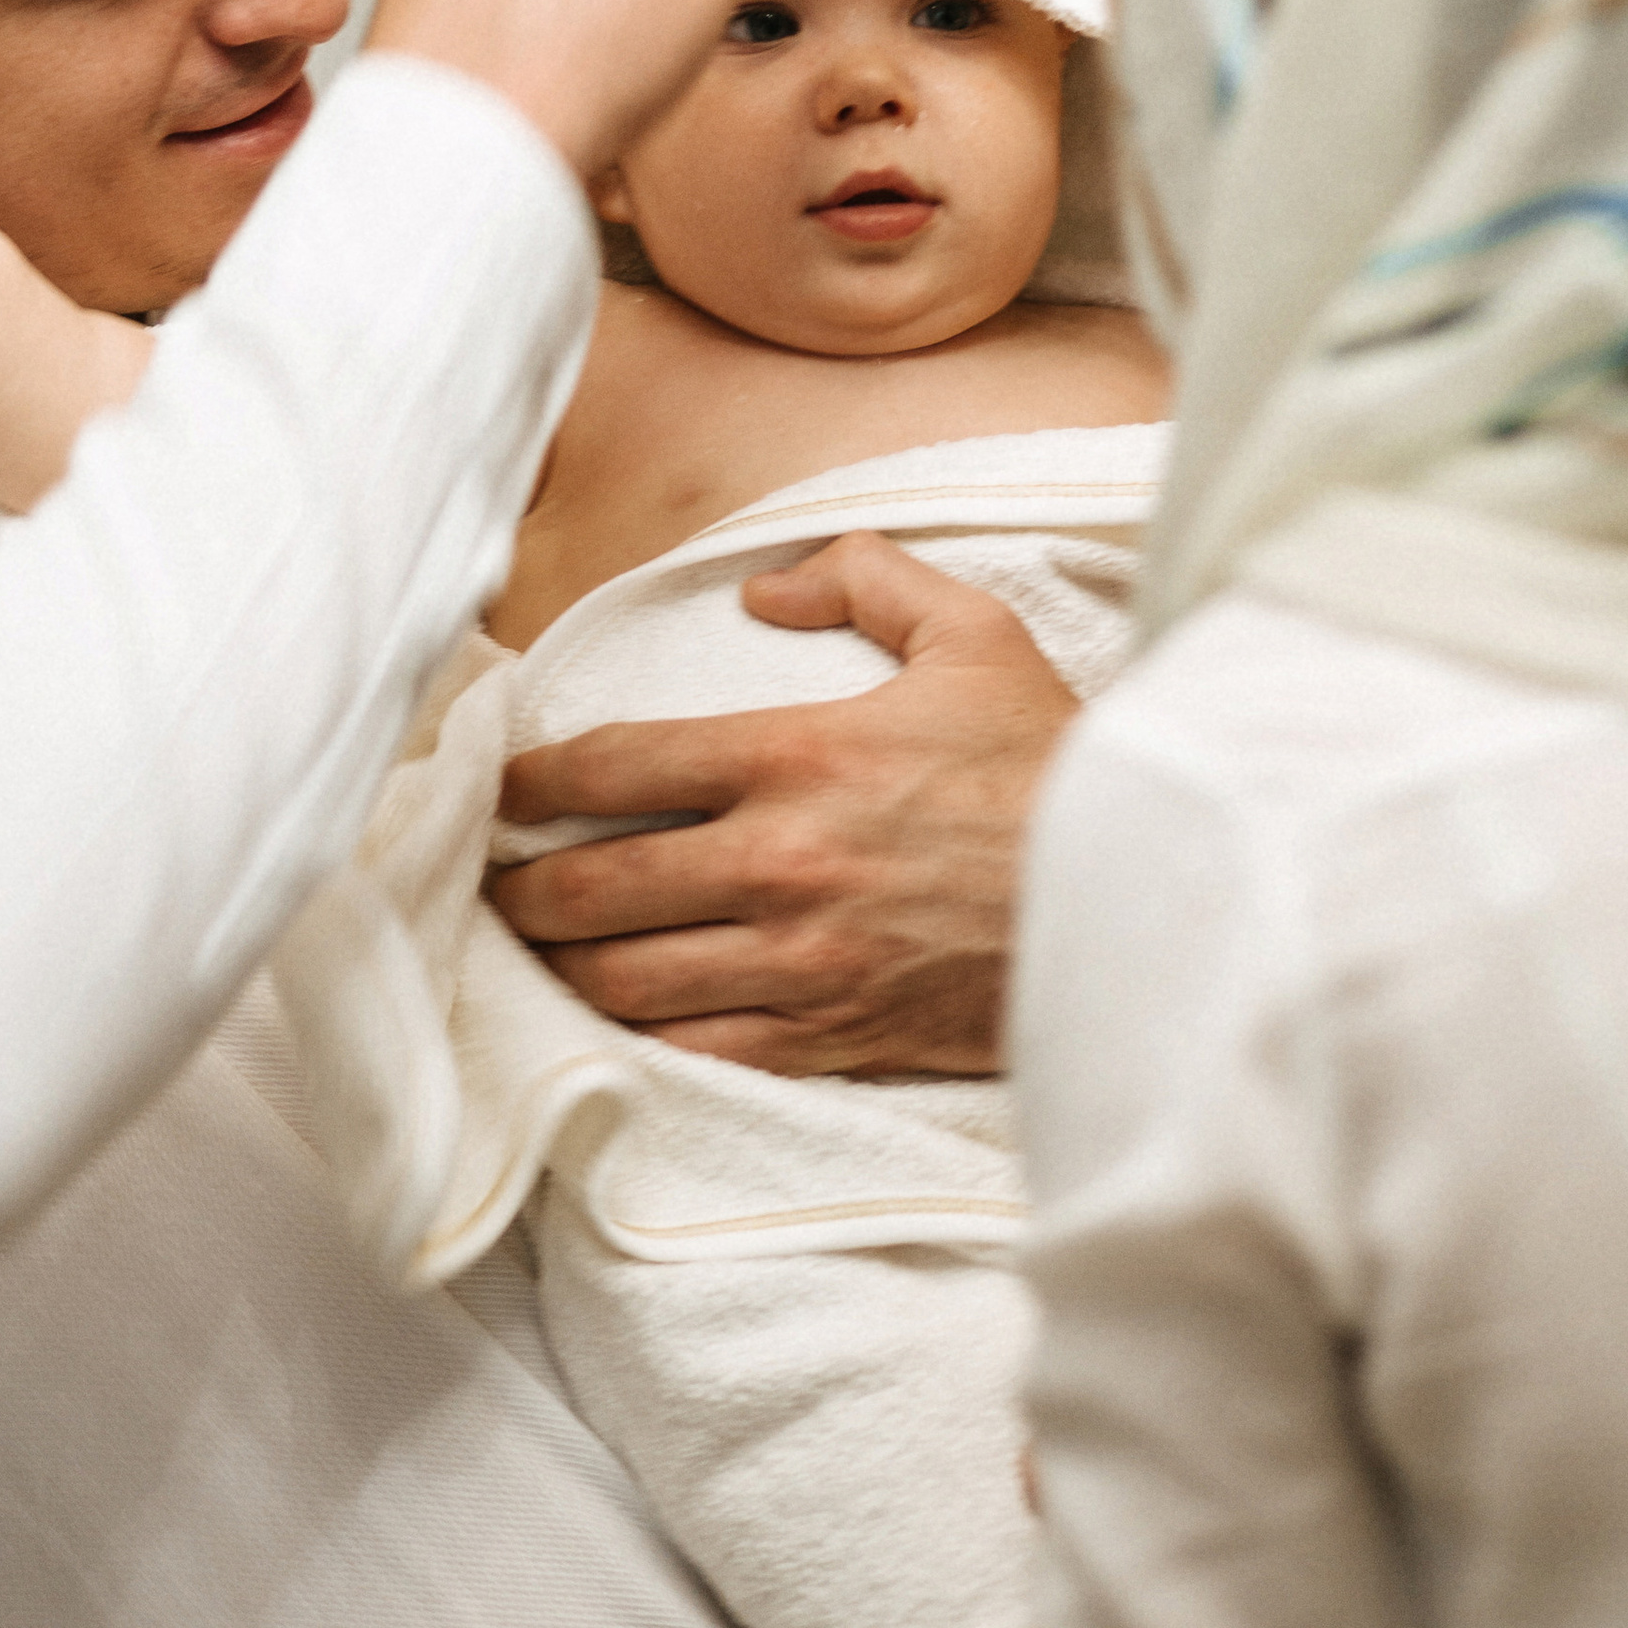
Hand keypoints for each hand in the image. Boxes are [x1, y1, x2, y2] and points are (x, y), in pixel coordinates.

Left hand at [489, 534, 1078, 1074]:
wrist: (1141, 902)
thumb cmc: (1051, 767)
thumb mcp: (975, 635)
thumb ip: (865, 580)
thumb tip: (767, 586)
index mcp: (799, 756)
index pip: (617, 765)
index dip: (529, 778)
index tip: (495, 783)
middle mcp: (779, 863)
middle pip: (590, 886)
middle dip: (516, 885)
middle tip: (486, 877)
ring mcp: (798, 963)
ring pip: (622, 980)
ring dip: (561, 964)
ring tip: (535, 947)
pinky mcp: (827, 1038)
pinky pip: (692, 1048)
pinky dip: (634, 1033)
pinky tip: (615, 1013)